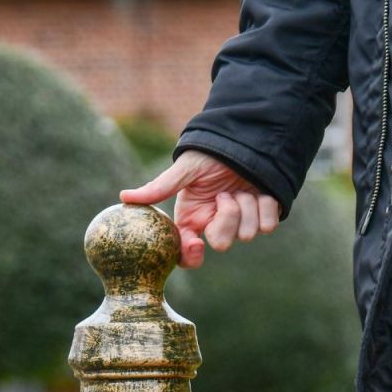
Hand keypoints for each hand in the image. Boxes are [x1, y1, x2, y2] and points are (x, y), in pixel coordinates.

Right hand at [121, 151, 280, 268]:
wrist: (245, 137)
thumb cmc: (210, 153)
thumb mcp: (185, 169)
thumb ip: (158, 188)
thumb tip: (123, 197)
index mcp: (193, 219)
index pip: (187, 254)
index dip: (191, 255)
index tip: (197, 244)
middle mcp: (215, 224)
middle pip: (222, 244)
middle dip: (227, 218)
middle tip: (225, 194)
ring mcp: (241, 221)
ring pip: (248, 234)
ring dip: (247, 206)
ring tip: (242, 187)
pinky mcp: (264, 214)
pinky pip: (268, 224)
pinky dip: (266, 206)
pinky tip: (260, 190)